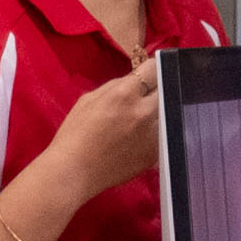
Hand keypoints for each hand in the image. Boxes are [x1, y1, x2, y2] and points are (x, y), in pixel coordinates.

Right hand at [49, 63, 161, 196]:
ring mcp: (153, 134)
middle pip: (166, 90)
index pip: (154, 69)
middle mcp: (143, 111)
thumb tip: (134, 80)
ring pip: (167, 113)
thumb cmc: (74, 134)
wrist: (73, 171)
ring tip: (139, 120)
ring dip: (157, 113)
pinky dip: (155, 132)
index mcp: (124, 94)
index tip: (150, 74)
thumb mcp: (89, 99)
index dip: (152, 70)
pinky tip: (138, 138)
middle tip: (144, 98)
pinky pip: (163, 134)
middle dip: (157, 90)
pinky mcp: (155, 153)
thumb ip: (115, 86)